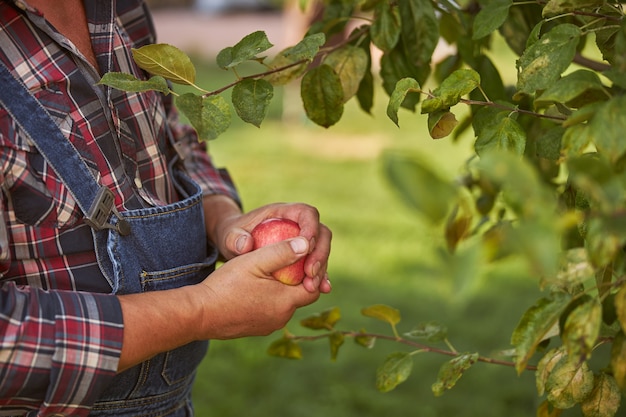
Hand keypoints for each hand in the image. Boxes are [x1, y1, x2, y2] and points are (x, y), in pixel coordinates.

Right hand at [117, 236, 320, 369]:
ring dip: (282, 289)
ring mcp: (267, 326)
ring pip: (284, 304)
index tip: (303, 257)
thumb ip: (282, 251)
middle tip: (287, 261)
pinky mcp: (255, 329)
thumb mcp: (254, 261)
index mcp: (285, 303)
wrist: (198, 315)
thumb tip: (307, 243)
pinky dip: (268, 298)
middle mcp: (281, 319)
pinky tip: (255, 286)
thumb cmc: (225, 285)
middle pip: (300, 296)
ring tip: (271, 271)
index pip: (313, 288)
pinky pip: (270, 311)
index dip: (312, 272)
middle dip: (297, 279)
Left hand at [206, 198, 331, 293]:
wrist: (234, 245)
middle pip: (322, 233)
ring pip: (322, 250)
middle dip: (320, 253)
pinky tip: (320, 291)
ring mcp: (302, 241)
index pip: (307, 213)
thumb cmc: (232, 237)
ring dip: (322, 268)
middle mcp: (298, 224)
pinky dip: (320, 277)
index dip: (311, 228)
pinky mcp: (303, 256)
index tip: (306, 247)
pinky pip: (317, 265)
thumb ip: (234, 239)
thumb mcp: (228, 237)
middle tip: (310, 273)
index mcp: (284, 213)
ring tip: (312, 286)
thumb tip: (247, 244)